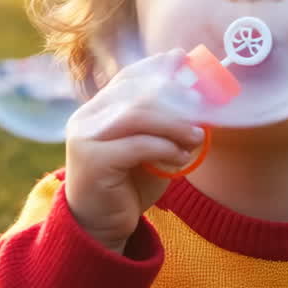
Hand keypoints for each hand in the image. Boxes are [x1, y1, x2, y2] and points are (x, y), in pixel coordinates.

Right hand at [65, 51, 205, 252]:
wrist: (102, 227)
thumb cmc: (129, 186)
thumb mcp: (152, 150)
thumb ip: (166, 127)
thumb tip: (200, 100)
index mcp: (98, 110)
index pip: (128, 78)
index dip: (157, 67)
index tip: (183, 59)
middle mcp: (87, 119)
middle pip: (136, 94)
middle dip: (173, 98)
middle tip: (202, 108)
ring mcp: (85, 138)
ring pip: (136, 115)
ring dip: (174, 124)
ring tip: (196, 137)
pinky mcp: (92, 161)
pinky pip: (136, 145)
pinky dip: (164, 148)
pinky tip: (180, 157)